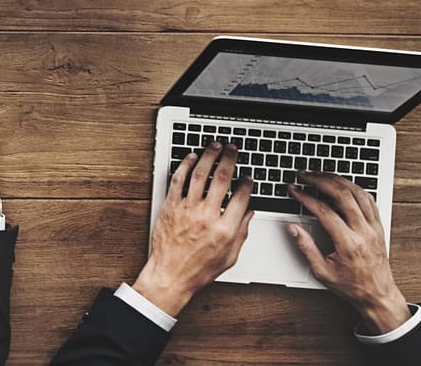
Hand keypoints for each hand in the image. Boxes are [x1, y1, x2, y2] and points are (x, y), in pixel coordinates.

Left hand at [132, 141, 254, 317]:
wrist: (170, 275)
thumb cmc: (198, 269)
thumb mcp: (230, 256)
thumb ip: (242, 232)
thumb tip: (249, 213)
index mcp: (225, 229)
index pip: (241, 197)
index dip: (247, 182)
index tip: (248, 176)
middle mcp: (207, 216)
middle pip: (222, 179)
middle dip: (230, 159)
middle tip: (233, 148)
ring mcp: (187, 209)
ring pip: (200, 174)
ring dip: (209, 156)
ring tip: (215, 145)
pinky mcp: (170, 206)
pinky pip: (178, 180)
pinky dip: (185, 165)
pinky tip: (191, 157)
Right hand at [287, 172, 412, 333]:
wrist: (378, 295)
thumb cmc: (352, 287)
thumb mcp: (323, 272)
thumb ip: (306, 248)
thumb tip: (293, 229)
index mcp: (348, 243)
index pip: (324, 211)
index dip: (305, 197)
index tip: (294, 189)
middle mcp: (364, 232)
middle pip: (343, 195)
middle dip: (321, 180)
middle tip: (305, 175)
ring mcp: (374, 227)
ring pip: (358, 192)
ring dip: (338, 179)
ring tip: (322, 174)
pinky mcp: (379, 226)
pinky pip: (369, 199)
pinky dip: (355, 187)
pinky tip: (343, 184)